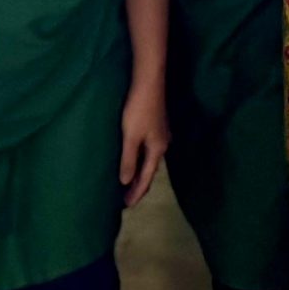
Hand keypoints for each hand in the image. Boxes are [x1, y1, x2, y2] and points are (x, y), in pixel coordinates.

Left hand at [120, 81, 169, 206]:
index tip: (127, 206)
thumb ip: (128, 160)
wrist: (149, 83)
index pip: (147, 178)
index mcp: (158, 150)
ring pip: (150, 160)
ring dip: (140, 173)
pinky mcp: (156, 126)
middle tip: (127, 199)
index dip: (137, 192)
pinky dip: (141, 160)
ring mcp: (161, 135)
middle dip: (140, 185)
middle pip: (150, 171)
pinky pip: (149, 151)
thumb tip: (126, 182)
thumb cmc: (138, 110)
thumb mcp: (130, 137)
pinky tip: (135, 159)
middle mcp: (163, 145)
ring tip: (129, 183)